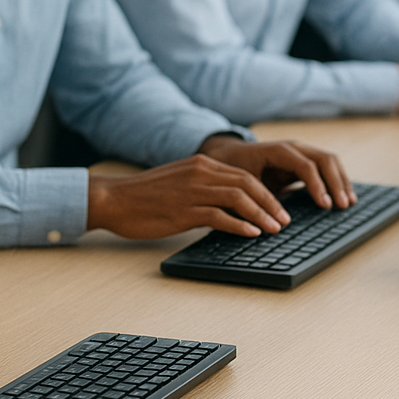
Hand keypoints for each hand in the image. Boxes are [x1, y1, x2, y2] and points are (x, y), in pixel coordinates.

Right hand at [88, 154, 292, 239]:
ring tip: (275, 229)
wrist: (113, 199)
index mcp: (201, 164)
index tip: (279, 208)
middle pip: (248, 184)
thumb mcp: (179, 184)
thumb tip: (229, 208)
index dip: (267, 192)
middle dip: (271, 203)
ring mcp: (192, 191)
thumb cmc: (143, 196)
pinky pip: (219, 216)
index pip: (244, 175)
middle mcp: (200, 173)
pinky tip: (251, 234)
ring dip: (262, 215)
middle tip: (285, 221)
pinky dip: (240, 225)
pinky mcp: (183, 210)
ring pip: (238, 198)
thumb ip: (203, 189)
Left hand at [199, 134, 354, 209]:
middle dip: (335, 183)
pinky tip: (344, 196)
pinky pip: (327, 167)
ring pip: (329, 161)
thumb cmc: (233, 169)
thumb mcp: (241, 183)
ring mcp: (300, 152)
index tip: (325, 205)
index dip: (317, 185)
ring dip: (341, 181)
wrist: (229, 154)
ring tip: (349, 203)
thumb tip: (271, 221)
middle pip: (324, 159)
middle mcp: (293, 148)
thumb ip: (255, 198)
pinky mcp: (304, 161)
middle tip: (342, 206)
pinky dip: (337, 180)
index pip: (305, 165)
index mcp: (277, 150)